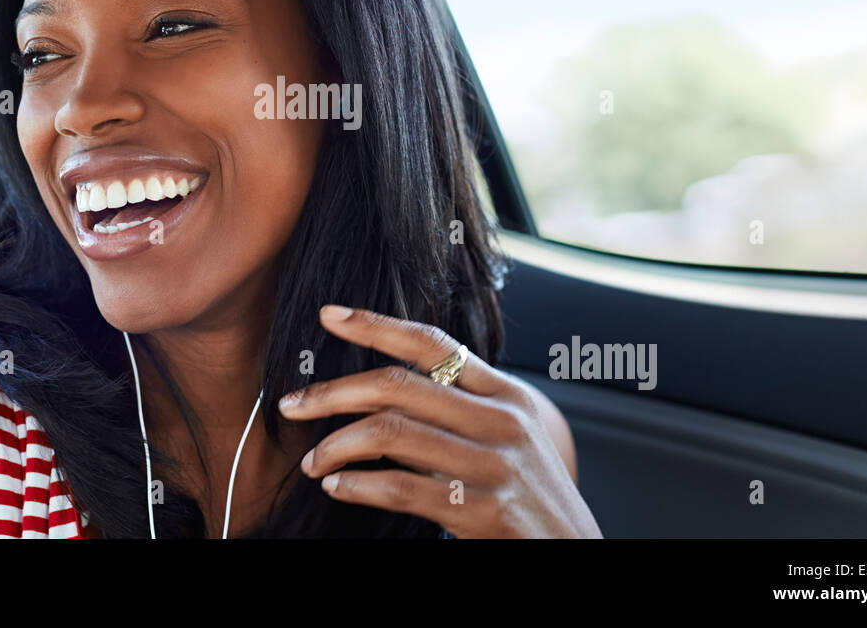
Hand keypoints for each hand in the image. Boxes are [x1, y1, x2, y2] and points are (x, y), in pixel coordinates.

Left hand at [277, 304, 602, 537]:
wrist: (574, 551)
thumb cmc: (530, 494)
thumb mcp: (509, 435)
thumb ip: (462, 406)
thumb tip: (384, 390)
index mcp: (506, 393)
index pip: (432, 344)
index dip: (376, 324)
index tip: (328, 315)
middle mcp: (502, 420)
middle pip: (398, 385)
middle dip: (333, 392)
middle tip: (292, 404)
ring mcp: (494, 465)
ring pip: (391, 434)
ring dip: (336, 446)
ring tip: (313, 462)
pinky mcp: (483, 511)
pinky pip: (400, 488)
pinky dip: (357, 485)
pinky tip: (338, 487)